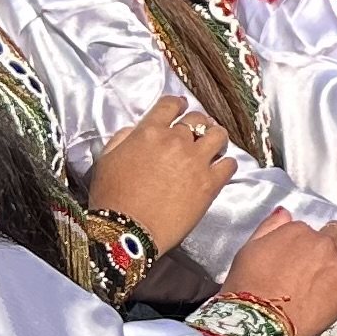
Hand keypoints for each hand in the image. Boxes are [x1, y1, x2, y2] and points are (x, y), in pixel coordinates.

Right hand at [91, 95, 232, 249]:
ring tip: (212, 147)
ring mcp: (196, 161)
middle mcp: (176, 141)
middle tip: (197, 133)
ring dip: (216, 139)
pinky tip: (219, 169)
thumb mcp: (107, 160)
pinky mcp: (210, 183)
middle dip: (197, 124)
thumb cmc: (111, 198)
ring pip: (218, 136)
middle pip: (197, 119)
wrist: (126, 231)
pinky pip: (229, 164)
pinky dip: (226, 163)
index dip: (178, 104)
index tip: (182, 107)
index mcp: (149, 132)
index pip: (170, 105)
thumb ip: (122, 139)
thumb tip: (134, 131)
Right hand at [217, 212, 336, 335]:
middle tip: (325, 260)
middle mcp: (323, 243)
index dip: (303, 243)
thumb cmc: (246, 284)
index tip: (297, 256)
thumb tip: (286, 213)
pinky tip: (334, 300)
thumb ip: (270, 228)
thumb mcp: (250, 249)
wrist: (259, 320)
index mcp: (298, 230)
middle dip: (332, 243)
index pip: (308, 230)